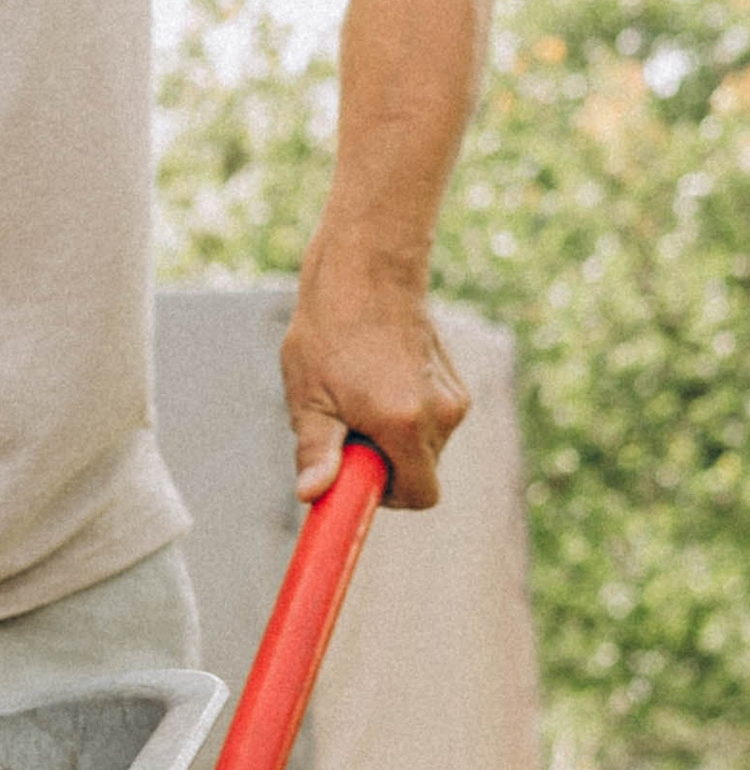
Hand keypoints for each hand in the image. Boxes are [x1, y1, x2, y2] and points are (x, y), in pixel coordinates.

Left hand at [280, 251, 470, 509]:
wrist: (367, 271)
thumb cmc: (330, 332)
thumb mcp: (311, 398)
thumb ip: (317, 451)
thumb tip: (311, 495)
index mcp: (406, 422)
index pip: (420, 496)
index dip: (386, 497)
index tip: (356, 476)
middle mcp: (442, 413)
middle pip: (420, 473)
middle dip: (384, 464)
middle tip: (348, 427)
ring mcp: (456, 396)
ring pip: (425, 447)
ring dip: (393, 439)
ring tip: (359, 397)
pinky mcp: (458, 383)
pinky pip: (432, 422)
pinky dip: (407, 418)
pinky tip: (379, 381)